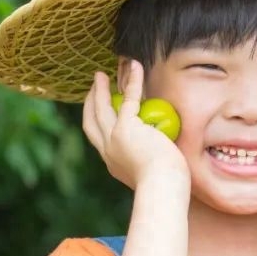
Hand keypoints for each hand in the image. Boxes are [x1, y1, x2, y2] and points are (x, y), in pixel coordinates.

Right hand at [82, 60, 188, 189]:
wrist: (163, 188)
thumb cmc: (165, 185)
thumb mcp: (151, 172)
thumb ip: (148, 161)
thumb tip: (159, 154)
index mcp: (112, 162)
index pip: (98, 138)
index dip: (96, 120)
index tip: (99, 108)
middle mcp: (108, 150)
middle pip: (91, 120)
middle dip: (91, 100)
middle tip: (96, 84)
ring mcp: (114, 138)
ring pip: (101, 107)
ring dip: (100, 89)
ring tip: (102, 74)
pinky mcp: (127, 128)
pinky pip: (128, 98)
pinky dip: (132, 81)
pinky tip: (135, 67)